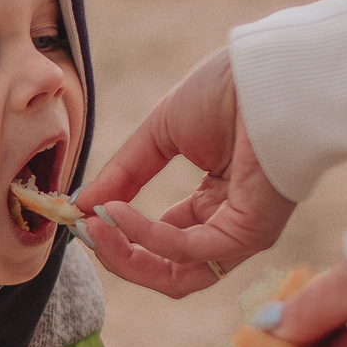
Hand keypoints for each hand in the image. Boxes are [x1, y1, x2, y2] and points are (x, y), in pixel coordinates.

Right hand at [73, 47, 295, 297]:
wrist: (265, 71)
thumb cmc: (226, 93)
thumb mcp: (159, 134)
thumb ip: (123, 173)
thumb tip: (82, 206)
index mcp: (213, 204)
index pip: (164, 244)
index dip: (121, 237)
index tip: (85, 217)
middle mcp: (229, 226)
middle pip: (168, 273)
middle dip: (120, 258)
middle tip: (86, 232)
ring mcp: (242, 235)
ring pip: (177, 275)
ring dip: (126, 255)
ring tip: (95, 225)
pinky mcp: (249, 233)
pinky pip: (188, 250)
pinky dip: (146, 236)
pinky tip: (118, 212)